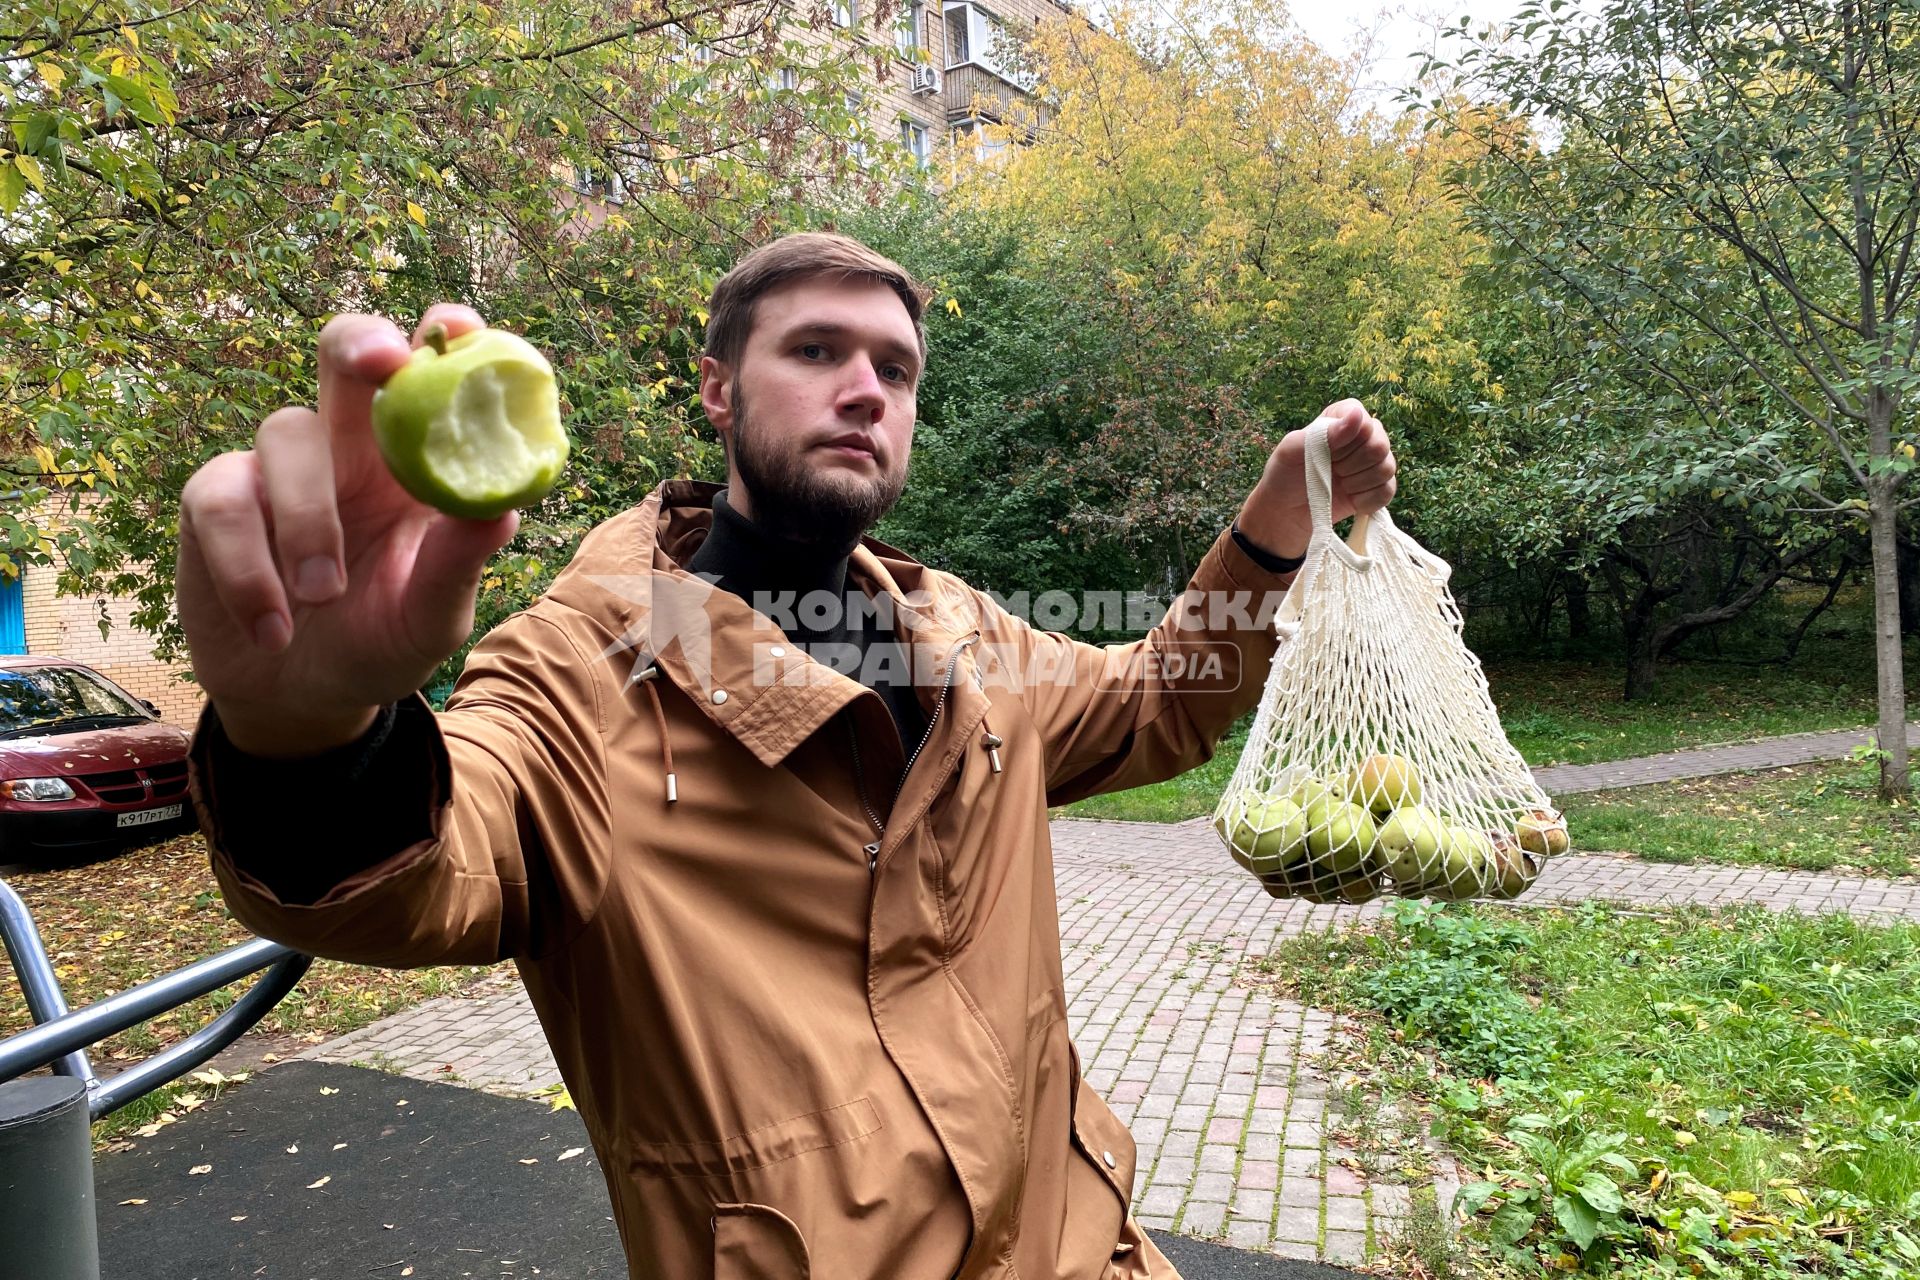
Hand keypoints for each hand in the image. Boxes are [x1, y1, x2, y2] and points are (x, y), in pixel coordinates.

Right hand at [176, 305, 520, 757]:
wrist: (304, 698)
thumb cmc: (383, 642)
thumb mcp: (432, 617)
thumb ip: (458, 562)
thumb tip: (502, 510)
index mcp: (416, 463)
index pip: (433, 375)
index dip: (446, 336)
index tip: (460, 330)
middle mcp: (350, 447)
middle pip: (346, 352)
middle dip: (361, 341)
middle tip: (381, 362)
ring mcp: (279, 467)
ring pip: (286, 431)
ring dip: (309, 518)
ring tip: (322, 597)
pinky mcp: (216, 501)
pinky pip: (222, 500)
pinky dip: (248, 566)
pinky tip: (273, 626)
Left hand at [1235, 399, 1396, 560]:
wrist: (1286, 511)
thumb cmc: (1285, 474)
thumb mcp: (1292, 450)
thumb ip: (1324, 433)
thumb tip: (1357, 415)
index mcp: (1342, 416)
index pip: (1364, 422)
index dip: (1347, 443)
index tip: (1327, 455)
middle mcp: (1362, 435)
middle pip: (1380, 446)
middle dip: (1352, 465)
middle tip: (1331, 471)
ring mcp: (1372, 461)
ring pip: (1387, 468)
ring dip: (1359, 483)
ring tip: (1338, 486)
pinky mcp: (1377, 486)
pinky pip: (1388, 490)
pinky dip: (1367, 500)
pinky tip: (1350, 500)